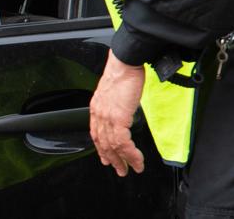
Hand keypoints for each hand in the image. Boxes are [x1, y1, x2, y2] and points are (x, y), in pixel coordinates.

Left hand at [89, 51, 145, 175]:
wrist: (125, 63)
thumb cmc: (123, 72)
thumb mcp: (115, 92)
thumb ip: (116, 105)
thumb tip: (123, 112)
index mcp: (97, 107)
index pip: (96, 133)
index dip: (101, 148)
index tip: (106, 157)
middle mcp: (99, 114)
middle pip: (103, 143)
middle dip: (112, 159)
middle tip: (120, 170)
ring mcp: (107, 117)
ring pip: (113, 146)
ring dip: (124, 160)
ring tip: (133, 169)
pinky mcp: (118, 118)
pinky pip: (123, 143)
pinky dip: (131, 154)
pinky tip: (137, 160)